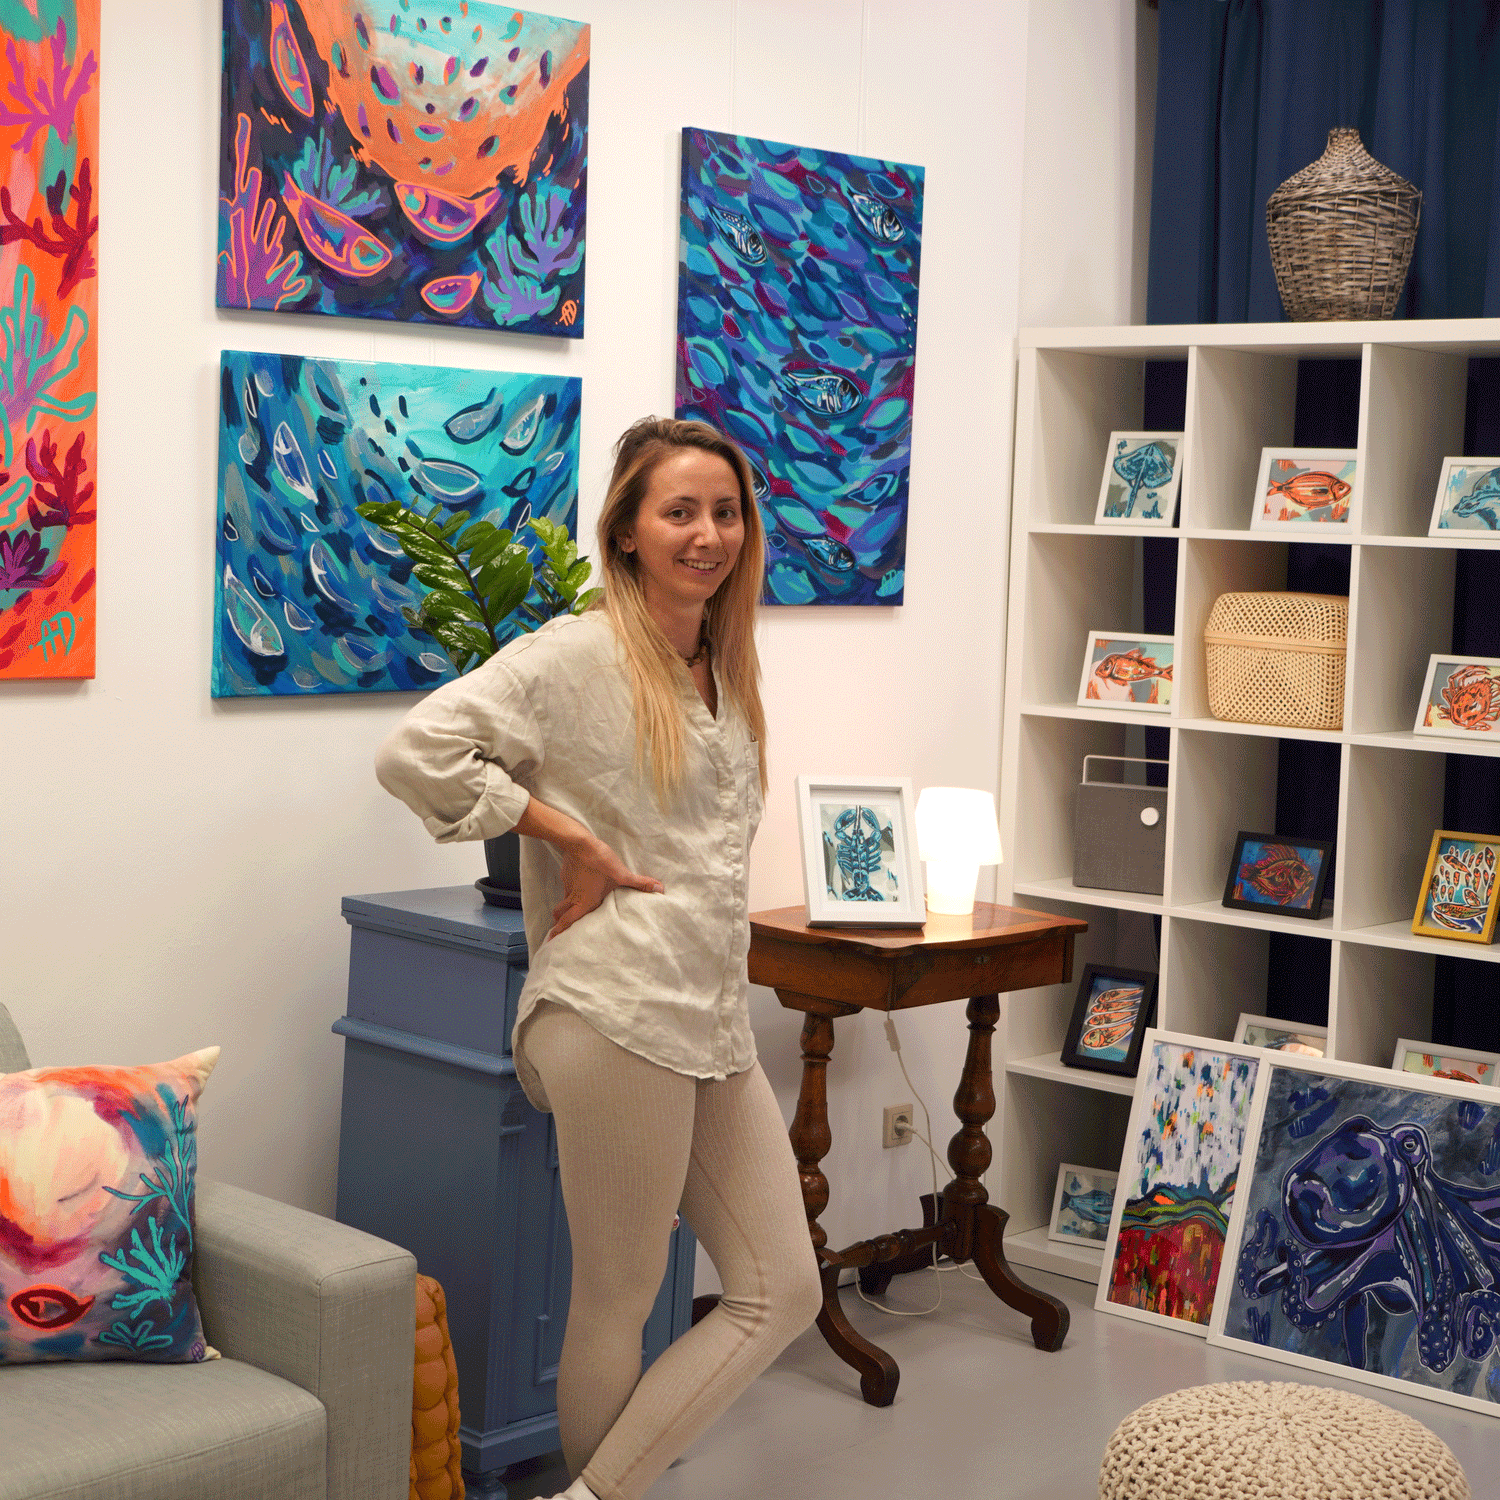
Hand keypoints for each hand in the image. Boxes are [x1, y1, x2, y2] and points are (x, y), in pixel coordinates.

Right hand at [548, 836, 663, 939]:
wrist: (580, 843)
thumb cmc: (600, 862)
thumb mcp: (622, 874)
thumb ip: (639, 884)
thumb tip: (659, 889)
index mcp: (584, 902)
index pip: (568, 922)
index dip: (559, 932)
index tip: (552, 941)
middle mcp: (574, 897)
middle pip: (560, 915)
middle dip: (558, 924)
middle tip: (556, 931)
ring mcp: (568, 885)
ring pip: (562, 901)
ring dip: (562, 909)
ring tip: (566, 912)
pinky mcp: (566, 874)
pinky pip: (566, 887)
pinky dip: (569, 891)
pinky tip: (577, 886)